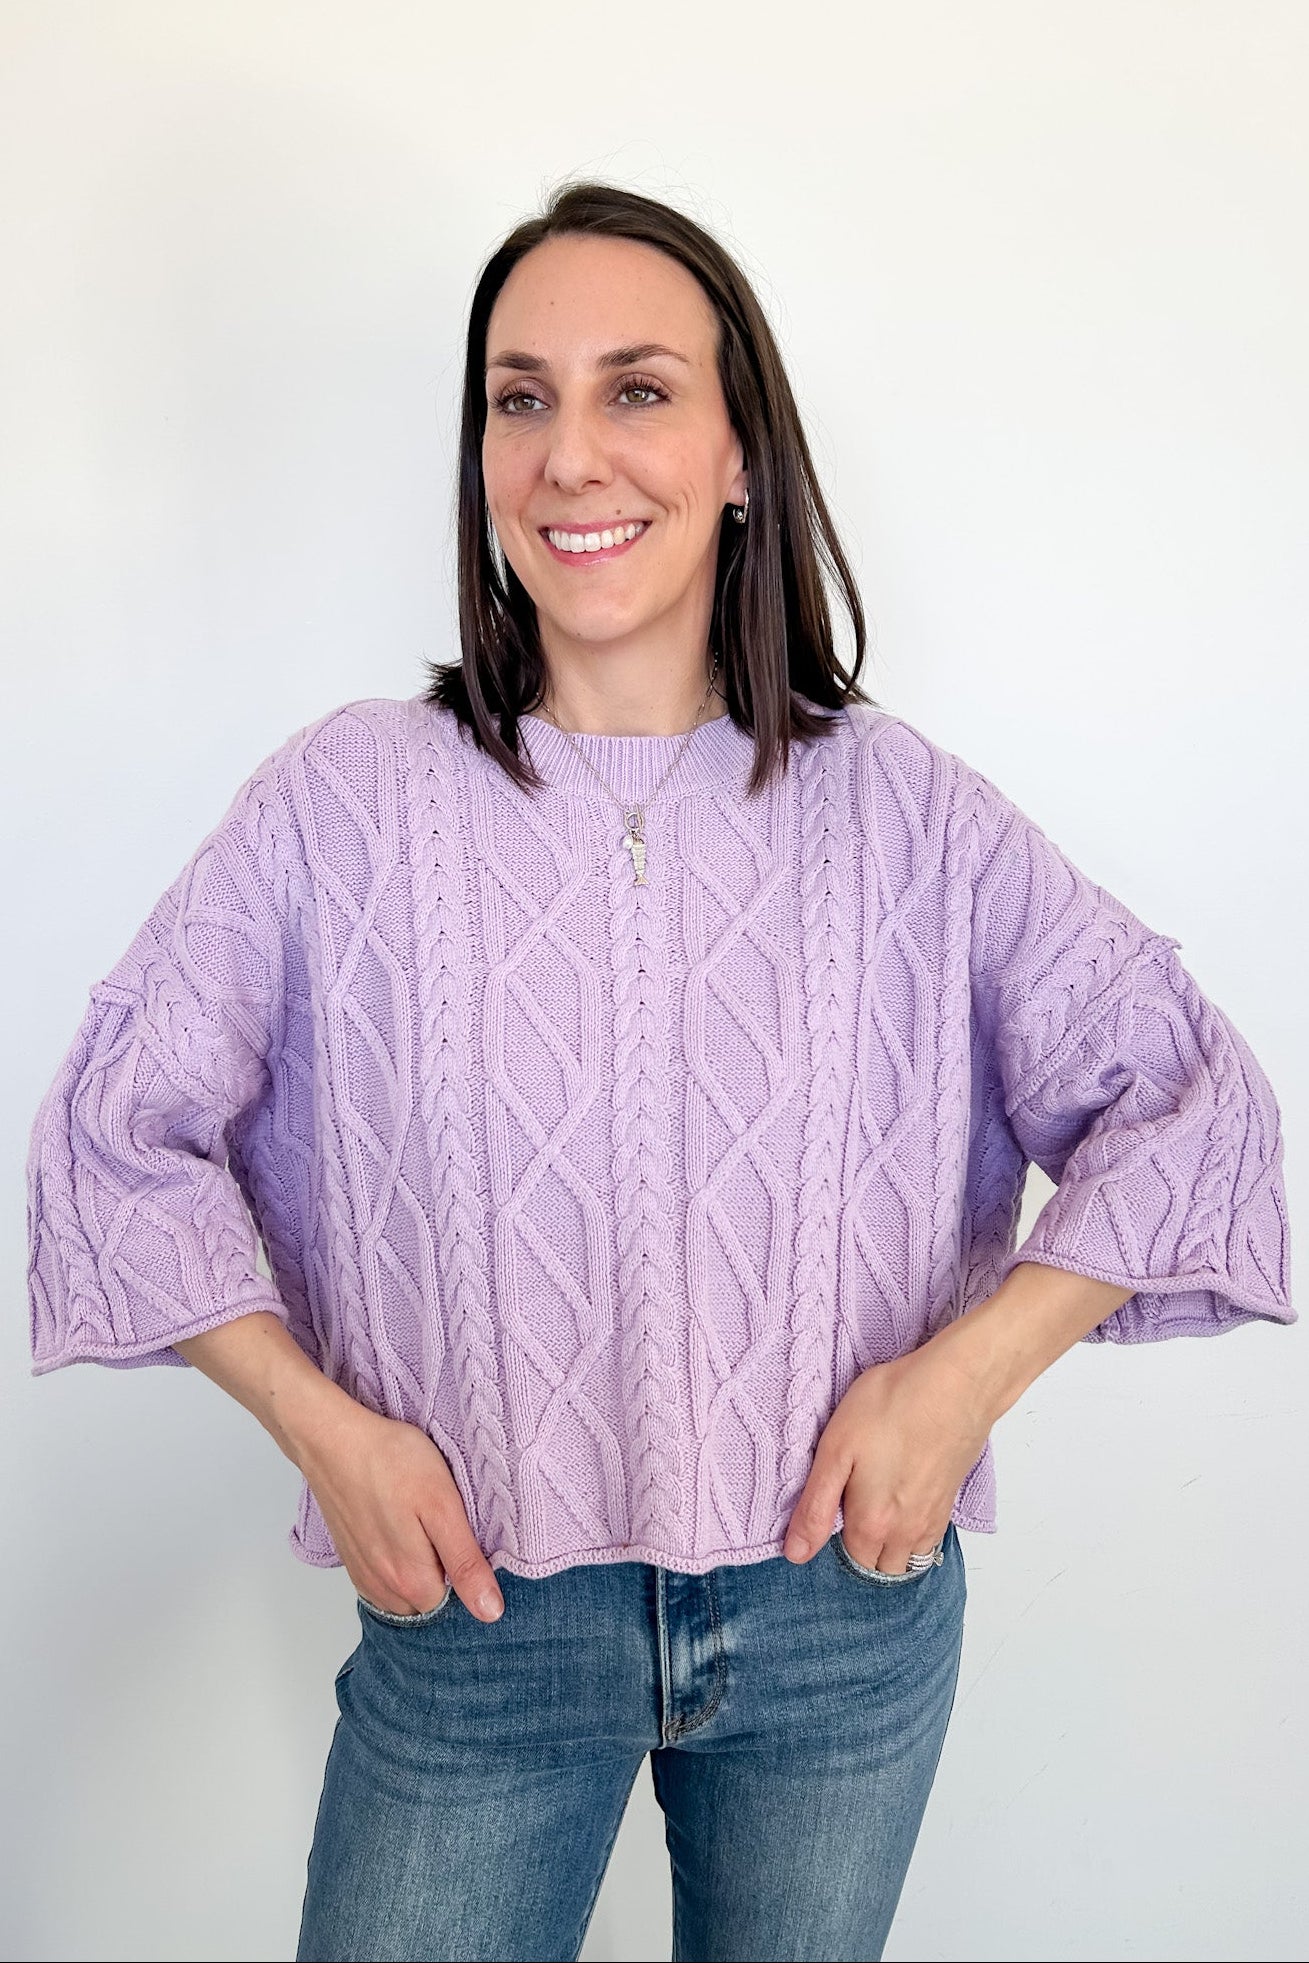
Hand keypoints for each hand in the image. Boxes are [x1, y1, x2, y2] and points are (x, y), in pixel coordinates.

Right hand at [297, 1400, 504, 1622]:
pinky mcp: (350, 1558)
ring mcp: (363, 1574)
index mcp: (412, 1580)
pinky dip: (394, 1566)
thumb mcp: (443, 1506)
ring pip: (403, 1594)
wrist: (334, 1440)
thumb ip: (465, 1563)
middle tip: (442, 1526)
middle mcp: (383, 1588)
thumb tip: (490, 1611)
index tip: (464, 1536)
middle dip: (442, 1575)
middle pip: (428, 1602)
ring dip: (417, 1572)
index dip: (466, 1572)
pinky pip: (381, 1582)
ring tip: (421, 1528)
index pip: (455, 1603)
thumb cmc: (391, 1462)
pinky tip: (398, 1531)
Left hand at [782, 1326, 993, 1573]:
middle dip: (861, 1548)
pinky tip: (904, 1500)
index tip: (831, 1504)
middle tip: (851, 1505)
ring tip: (877, 1507)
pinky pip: (928, 1542)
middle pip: (877, 1565)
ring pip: (906, 1558)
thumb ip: (815, 1507)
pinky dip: (913, 1536)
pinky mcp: (949, 1502)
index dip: (833, 1536)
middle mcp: (904, 1533)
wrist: (955, 1385)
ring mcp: (931, 1520)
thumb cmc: (891, 1406)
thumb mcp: (835, 1450)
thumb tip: (796, 1554)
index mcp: (870, 1524)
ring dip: (889, 1548)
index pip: (847, 1556)